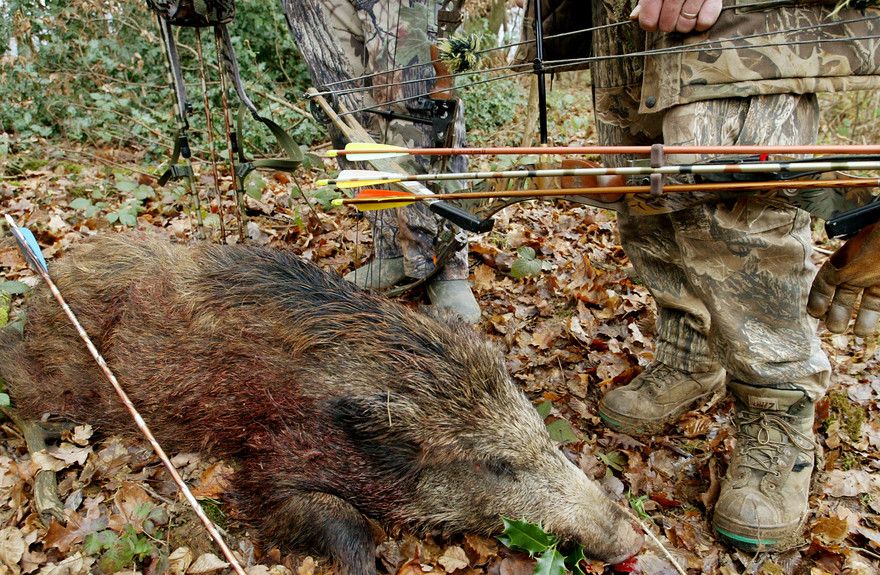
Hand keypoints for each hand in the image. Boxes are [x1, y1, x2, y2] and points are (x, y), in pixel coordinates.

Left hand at [630, 0, 722, 32]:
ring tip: (683, 16)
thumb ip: (647, 1)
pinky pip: (705, 21)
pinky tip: (697, 15)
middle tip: (669, 19)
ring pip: (685, 25)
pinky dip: (700, 24)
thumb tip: (635, 17)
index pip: (648, 18)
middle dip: (666, 25)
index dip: (649, 24)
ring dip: (683, 25)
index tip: (652, 22)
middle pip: (666, 24)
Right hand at [808, 222, 879, 337]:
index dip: (818, 296)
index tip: (814, 313)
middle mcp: (864, 267)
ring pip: (870, 301)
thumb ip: (843, 268)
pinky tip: (873, 326)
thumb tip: (831, 280)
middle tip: (834, 329)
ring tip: (858, 334)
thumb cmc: (878, 234)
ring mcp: (878, 276)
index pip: (828, 277)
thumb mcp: (858, 253)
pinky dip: (878, 314)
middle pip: (846, 292)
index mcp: (849, 256)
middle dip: (838, 312)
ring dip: (863, 319)